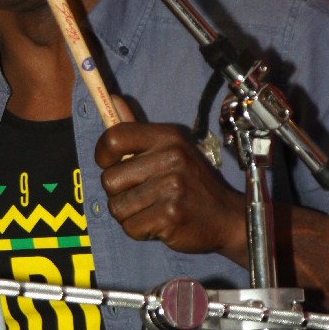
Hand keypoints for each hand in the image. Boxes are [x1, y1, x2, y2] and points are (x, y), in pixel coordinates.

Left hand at [95, 97, 246, 260]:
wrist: (226, 217)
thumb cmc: (191, 182)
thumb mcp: (170, 148)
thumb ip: (136, 129)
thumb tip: (112, 99)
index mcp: (168, 137)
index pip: (114, 138)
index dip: (102, 155)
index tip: (110, 164)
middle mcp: (171, 158)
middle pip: (109, 179)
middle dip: (118, 192)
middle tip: (140, 194)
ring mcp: (172, 188)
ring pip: (117, 206)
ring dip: (128, 213)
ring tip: (151, 208)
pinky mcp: (171, 216)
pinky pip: (130, 227)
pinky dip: (139, 230)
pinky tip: (158, 223)